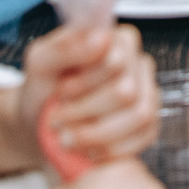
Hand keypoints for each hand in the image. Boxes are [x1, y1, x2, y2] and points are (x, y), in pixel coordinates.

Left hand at [0, 22, 160, 168]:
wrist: (41, 124)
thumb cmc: (44, 89)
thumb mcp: (40, 63)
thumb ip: (65, 47)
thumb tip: (100, 38)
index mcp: (118, 41)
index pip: (116, 60)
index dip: (84, 82)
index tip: (61, 92)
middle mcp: (139, 64)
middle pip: (126, 91)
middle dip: (85, 111)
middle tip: (58, 119)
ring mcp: (148, 95)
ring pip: (139, 116)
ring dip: (96, 133)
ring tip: (68, 138)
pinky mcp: (149, 126)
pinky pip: (143, 138)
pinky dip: (110, 150)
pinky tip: (88, 149)